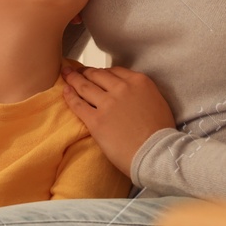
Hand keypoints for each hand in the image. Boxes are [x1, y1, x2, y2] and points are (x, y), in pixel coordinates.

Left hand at [61, 62, 175, 174]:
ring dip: (73, 79)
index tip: (95, 73)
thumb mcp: (157, 101)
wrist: (156, 154)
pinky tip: (65, 91)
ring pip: (85, 86)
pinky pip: (78, 104)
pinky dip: (69, 96)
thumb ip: (141, 92)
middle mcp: (122, 88)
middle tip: (76, 72)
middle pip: (97, 75)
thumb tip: (130, 92)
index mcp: (139, 82)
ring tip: (65, 75)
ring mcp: (107, 104)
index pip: (114, 71)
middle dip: (85, 72)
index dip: (102, 72)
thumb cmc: (160, 133)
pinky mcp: (96, 120)